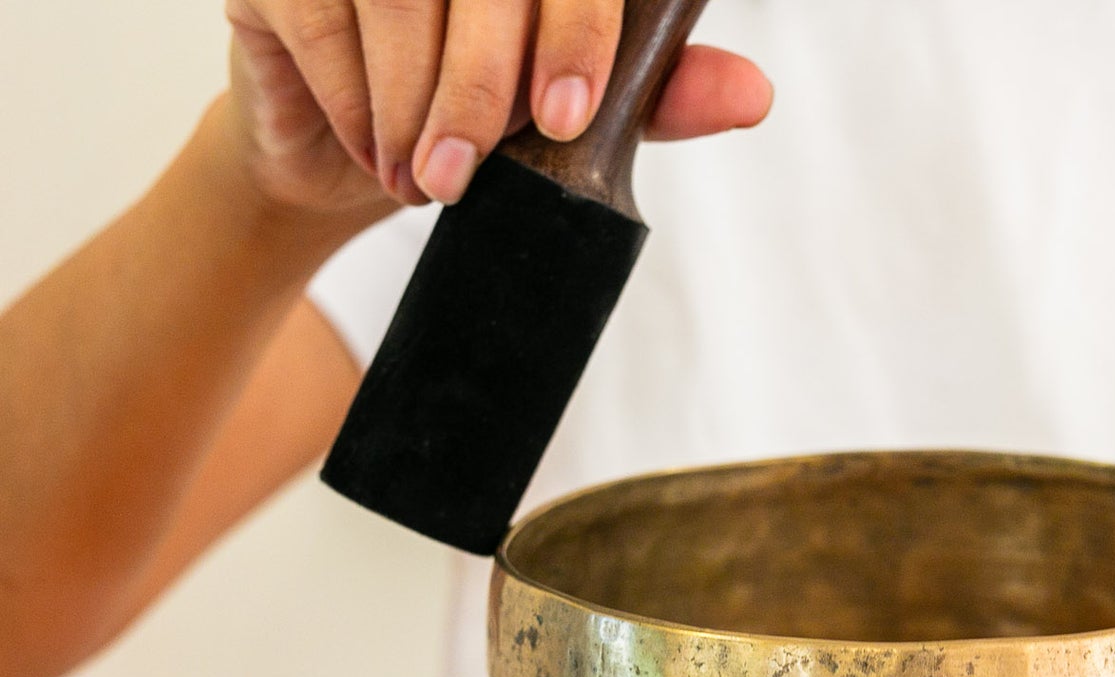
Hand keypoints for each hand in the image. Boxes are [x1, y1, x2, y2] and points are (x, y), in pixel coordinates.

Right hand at [220, 0, 772, 216]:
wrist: (342, 163)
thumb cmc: (464, 123)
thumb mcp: (568, 117)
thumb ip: (653, 96)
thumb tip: (753, 93)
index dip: (576, 31)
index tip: (566, 118)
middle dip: (483, 89)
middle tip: (473, 177)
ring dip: (416, 108)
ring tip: (428, 181)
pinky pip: (325, 21)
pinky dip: (357, 104)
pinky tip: (379, 153)